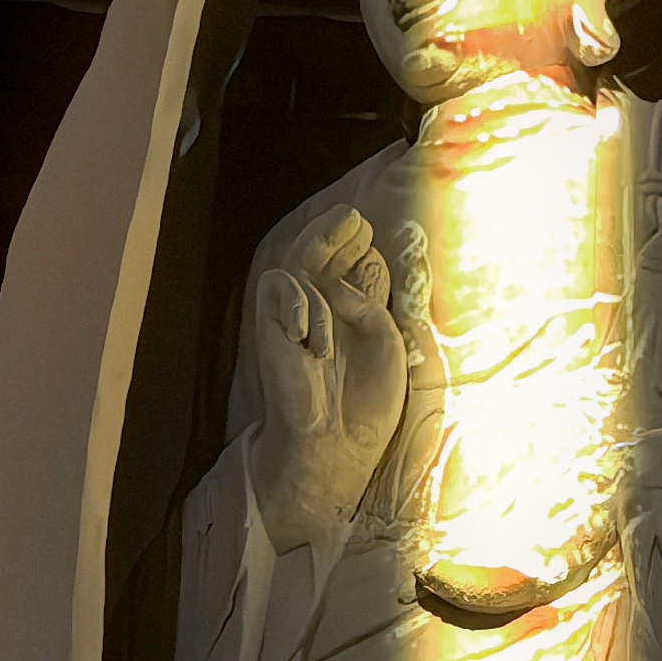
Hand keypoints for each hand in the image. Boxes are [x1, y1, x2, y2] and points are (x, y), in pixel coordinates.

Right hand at [249, 204, 410, 546]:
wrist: (336, 444)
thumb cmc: (367, 402)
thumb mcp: (388, 344)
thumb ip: (370, 307)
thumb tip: (339, 282)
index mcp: (353, 320)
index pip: (351, 274)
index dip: (360, 253)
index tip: (371, 238)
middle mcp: (324, 315)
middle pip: (324, 263)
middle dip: (338, 236)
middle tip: (356, 216)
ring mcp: (296, 320)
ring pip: (299, 265)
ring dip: (321, 242)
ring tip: (346, 222)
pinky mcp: (273, 329)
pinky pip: (279, 290)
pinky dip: (299, 300)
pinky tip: (313, 333)